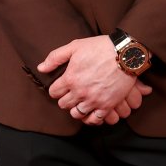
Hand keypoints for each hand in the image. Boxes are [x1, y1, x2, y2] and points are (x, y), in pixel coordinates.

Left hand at [38, 35, 152, 122]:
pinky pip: (94, 120)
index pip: (54, 92)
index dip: (56, 89)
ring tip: (80, 103)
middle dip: (65, 99)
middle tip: (71, 94)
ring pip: (77, 114)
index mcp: (70, 78)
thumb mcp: (75, 46)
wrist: (125, 53)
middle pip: (64, 105)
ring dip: (76, 109)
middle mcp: (80, 92)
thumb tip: (41, 68)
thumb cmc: (100, 47)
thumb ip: (55, 57)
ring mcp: (93, 100)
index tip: (61, 87)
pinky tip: (91, 112)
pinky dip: (91, 118)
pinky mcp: (107, 105)